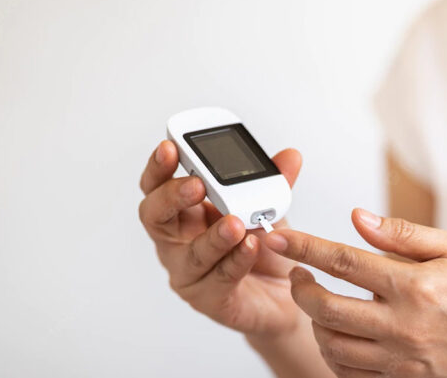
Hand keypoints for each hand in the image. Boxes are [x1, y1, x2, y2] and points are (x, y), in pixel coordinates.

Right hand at [138, 140, 303, 335]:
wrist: (285, 295)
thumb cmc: (263, 249)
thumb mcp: (268, 208)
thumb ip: (273, 182)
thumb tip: (290, 156)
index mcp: (184, 212)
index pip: (157, 186)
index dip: (159, 167)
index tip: (170, 148)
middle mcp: (177, 241)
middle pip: (155, 216)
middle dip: (173, 196)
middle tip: (198, 184)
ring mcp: (189, 272)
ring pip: (190, 253)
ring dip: (214, 236)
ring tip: (235, 223)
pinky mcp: (209, 299)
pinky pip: (220, 278)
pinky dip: (237, 260)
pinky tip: (252, 247)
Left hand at [263, 209, 446, 377]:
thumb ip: (403, 233)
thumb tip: (357, 218)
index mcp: (414, 285)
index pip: (344, 261)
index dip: (304, 248)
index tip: (279, 237)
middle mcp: (403, 325)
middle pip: (326, 308)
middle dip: (300, 289)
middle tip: (298, 275)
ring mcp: (400, 359)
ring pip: (331, 344)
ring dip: (315, 322)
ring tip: (319, 304)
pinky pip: (348, 371)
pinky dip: (333, 352)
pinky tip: (337, 332)